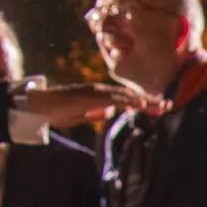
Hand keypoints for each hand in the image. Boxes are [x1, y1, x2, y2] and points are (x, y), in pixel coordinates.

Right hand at [22, 82, 163, 127]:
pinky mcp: (89, 95)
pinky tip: (139, 104)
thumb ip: (94, 113)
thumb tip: (108, 112)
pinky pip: (112, 98)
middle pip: (129, 96)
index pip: (125, 99)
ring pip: (124, 96)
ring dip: (143, 101)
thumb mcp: (81, 116)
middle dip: (148, 101)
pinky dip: (127, 101)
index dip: (142, 103)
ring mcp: (95, 91)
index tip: (158, 108)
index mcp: (99, 96)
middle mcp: (99, 91)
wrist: (38, 106)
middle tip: (168, 106)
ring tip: (159, 106)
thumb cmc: (57, 111)